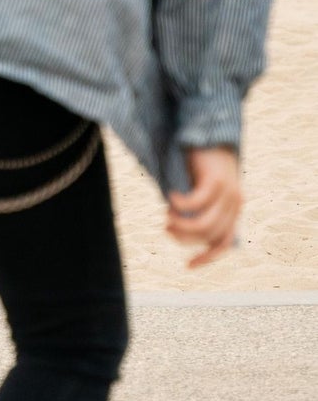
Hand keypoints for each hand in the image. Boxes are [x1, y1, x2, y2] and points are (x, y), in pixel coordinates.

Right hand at [167, 147, 242, 267]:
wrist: (206, 134)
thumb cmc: (198, 165)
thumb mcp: (197, 192)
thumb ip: (194, 212)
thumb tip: (178, 232)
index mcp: (232, 210)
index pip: (223, 243)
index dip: (206, 257)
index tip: (187, 266)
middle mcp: (235, 204)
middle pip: (208, 236)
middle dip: (183, 238)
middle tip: (165, 227)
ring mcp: (228, 192)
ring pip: (204, 224)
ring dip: (181, 225)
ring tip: (166, 217)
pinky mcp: (217, 180)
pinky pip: (197, 203)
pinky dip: (180, 204)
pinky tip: (170, 195)